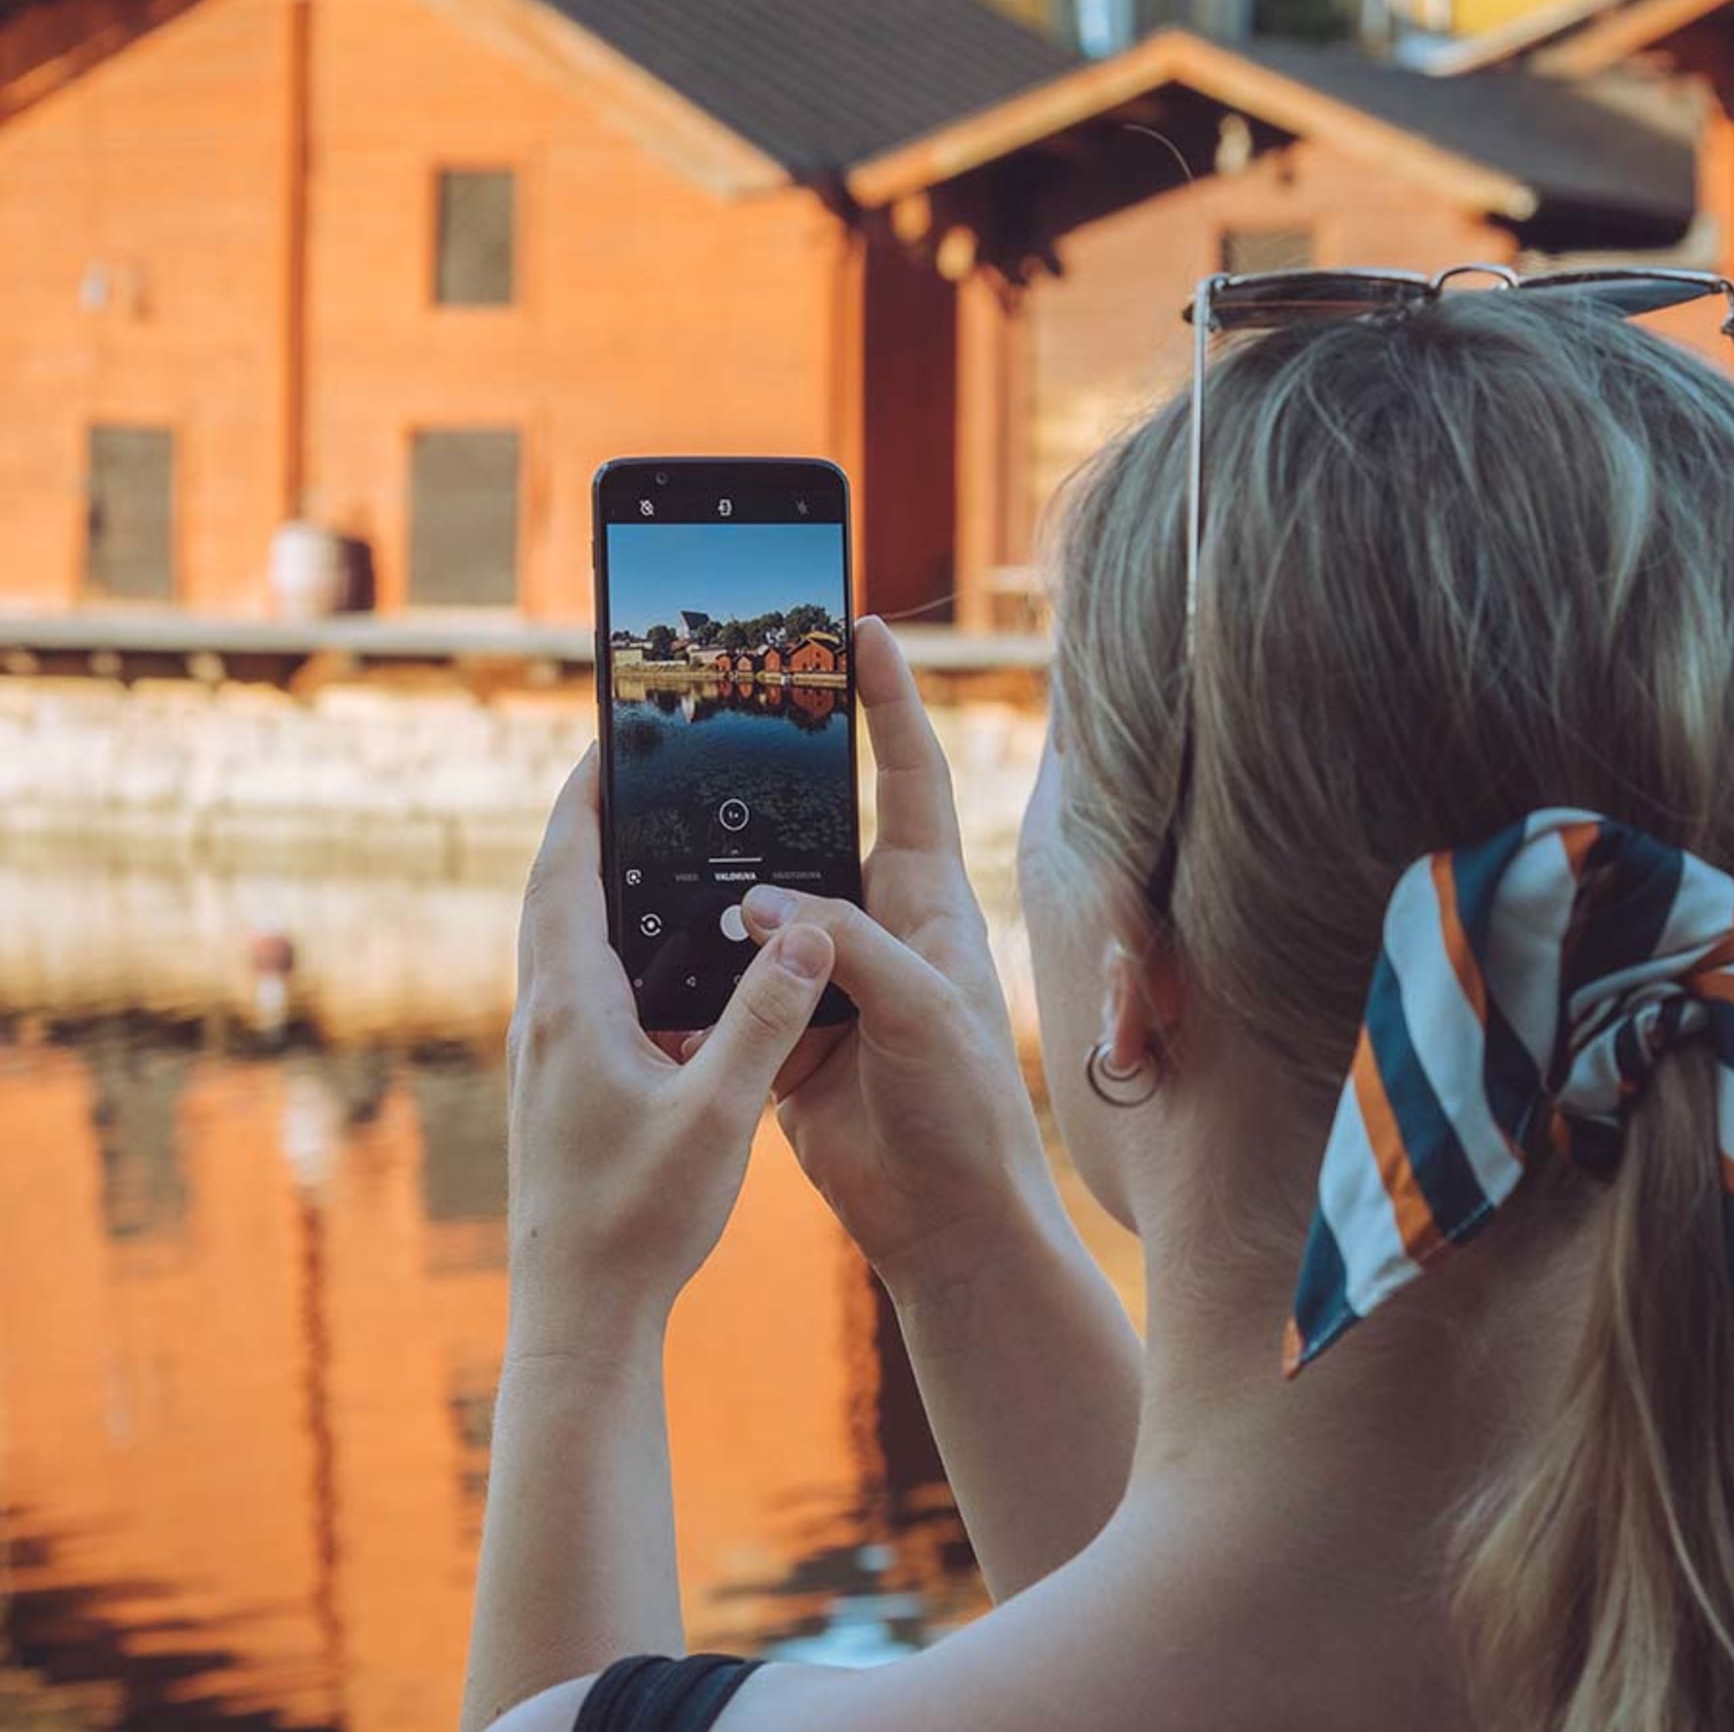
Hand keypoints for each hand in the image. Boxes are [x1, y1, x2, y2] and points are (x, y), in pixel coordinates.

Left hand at [504, 749, 834, 1357]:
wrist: (579, 1315)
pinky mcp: (562, 1087)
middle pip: (555, 892)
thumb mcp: (718, 1110)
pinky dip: (614, 949)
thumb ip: (764, 1016)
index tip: (608, 740)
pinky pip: (581, 989)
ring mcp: (547, 1055)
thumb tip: (807, 929)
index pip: (565, 871)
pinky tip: (667, 968)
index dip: (582, 798)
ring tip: (652, 849)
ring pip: (563, 941)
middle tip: (634, 774)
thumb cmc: (637, 1219)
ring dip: (597, 886)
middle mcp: (544, 1018)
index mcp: (572, 1006)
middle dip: (588, 826)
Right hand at [689, 618, 1065, 1304]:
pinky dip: (697, 965)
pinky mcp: (785, 1027)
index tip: (857, 630)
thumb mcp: (921, 1011)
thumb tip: (759, 906)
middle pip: (820, 823)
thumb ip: (847, 949)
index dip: (887, 700)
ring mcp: (827, 974)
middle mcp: (877, 923)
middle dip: (775, 772)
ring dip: (720, 873)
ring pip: (764, 900)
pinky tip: (654, 943)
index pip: (907, 774)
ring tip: (665, 820)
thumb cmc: (965, 1109)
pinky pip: (732, 977)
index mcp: (927, 899)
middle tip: (724, 707)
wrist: (944, 1218)